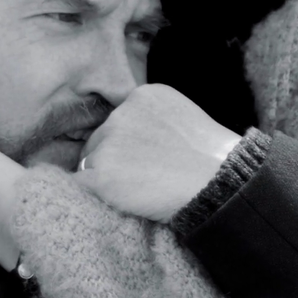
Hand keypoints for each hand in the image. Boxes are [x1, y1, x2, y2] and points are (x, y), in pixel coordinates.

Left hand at [74, 84, 241, 221]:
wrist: (217, 183)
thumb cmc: (210, 160)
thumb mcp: (183, 119)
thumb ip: (153, 121)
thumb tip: (135, 141)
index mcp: (142, 96)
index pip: (118, 121)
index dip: (128, 145)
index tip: (145, 160)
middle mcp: (121, 113)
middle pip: (99, 140)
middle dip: (113, 159)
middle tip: (141, 180)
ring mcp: (109, 143)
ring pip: (89, 162)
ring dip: (104, 177)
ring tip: (137, 192)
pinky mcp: (101, 173)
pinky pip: (80, 185)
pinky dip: (92, 195)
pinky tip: (114, 201)